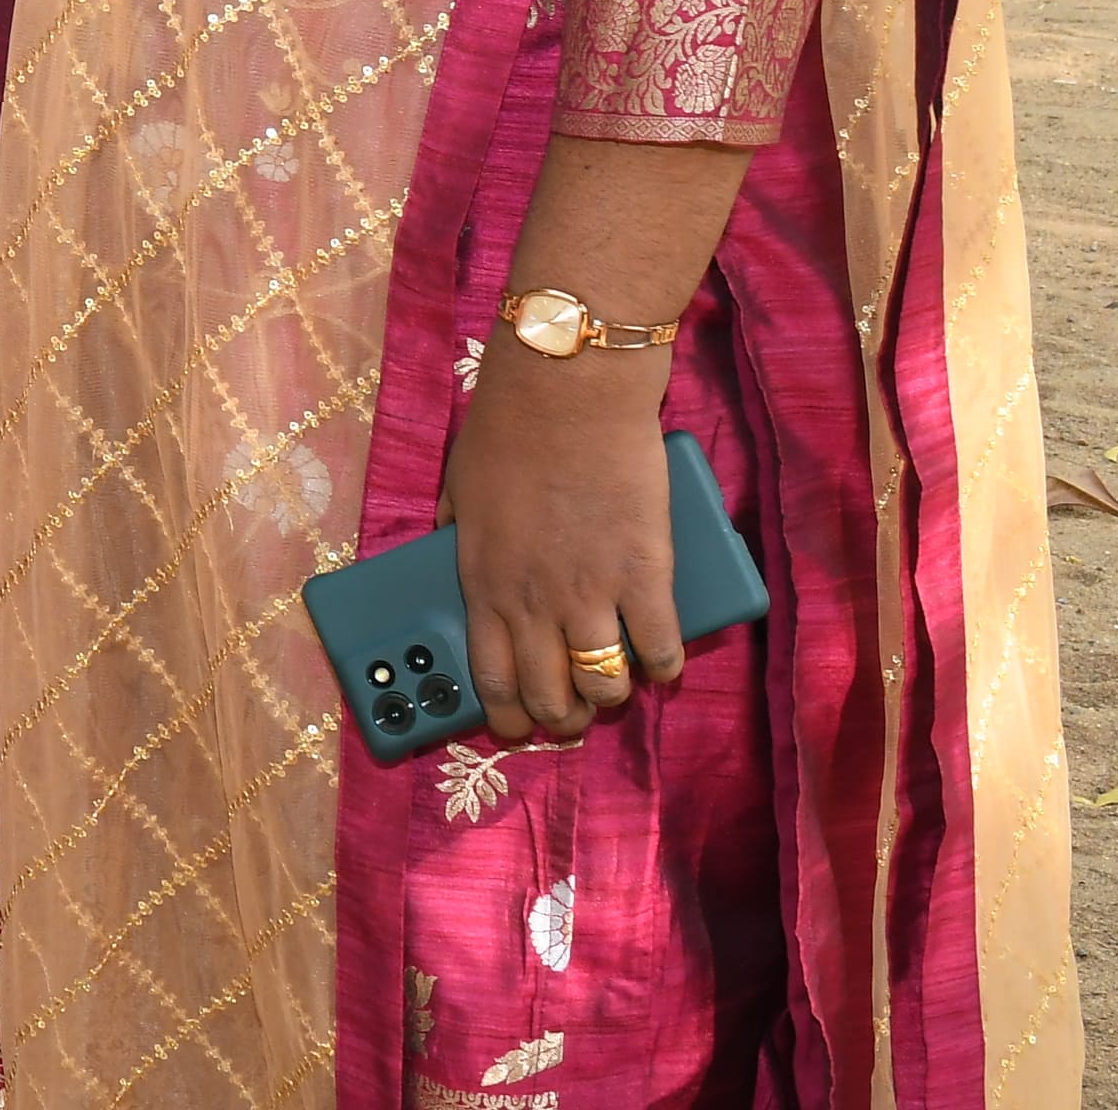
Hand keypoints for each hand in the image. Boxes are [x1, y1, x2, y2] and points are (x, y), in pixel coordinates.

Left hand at [440, 341, 685, 744]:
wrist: (568, 391)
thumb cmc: (506, 428)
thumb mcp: (459, 487)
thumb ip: (457, 534)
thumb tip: (454, 556)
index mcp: (482, 582)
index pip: (490, 677)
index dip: (505, 714)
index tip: (516, 727)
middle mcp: (533, 600)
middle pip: (548, 693)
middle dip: (561, 719)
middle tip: (572, 718)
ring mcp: (591, 591)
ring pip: (603, 684)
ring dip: (610, 697)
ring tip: (614, 689)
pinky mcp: (646, 574)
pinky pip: (659, 647)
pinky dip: (662, 666)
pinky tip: (660, 666)